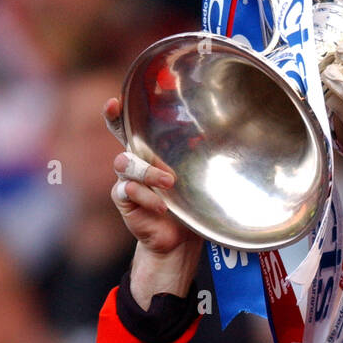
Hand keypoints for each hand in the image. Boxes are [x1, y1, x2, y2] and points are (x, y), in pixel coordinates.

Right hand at [104, 95, 202, 306]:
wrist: (178, 240)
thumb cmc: (188, 205)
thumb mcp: (196, 178)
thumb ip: (199, 159)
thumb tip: (227, 136)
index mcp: (149, 152)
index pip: (128, 126)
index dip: (117, 113)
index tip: (115, 102)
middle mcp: (135, 162)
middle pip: (121, 139)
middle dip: (126, 133)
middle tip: (161, 165)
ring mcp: (126, 180)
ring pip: (125, 163)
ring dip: (149, 173)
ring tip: (169, 186)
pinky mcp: (123, 199)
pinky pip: (127, 190)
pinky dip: (147, 197)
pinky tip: (162, 208)